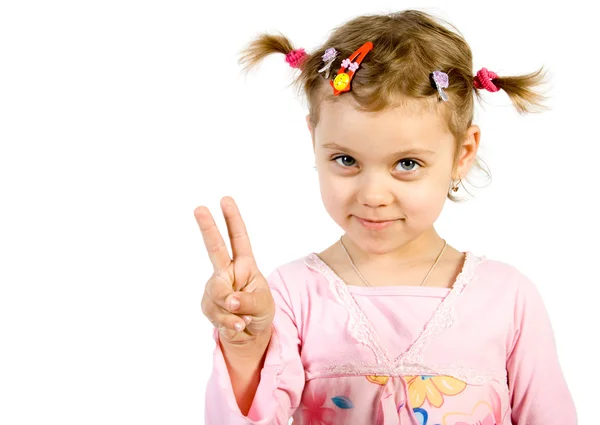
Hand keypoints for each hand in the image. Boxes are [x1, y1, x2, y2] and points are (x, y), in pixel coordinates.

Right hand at [195, 196, 274, 344]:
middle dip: (208, 228)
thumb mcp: (263, 305)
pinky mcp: (207, 305)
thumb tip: (230, 301)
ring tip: (245, 319)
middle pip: (215, 248)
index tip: (225, 200)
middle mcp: (227, 272)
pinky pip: (216, 314)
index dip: (232, 219)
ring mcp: (215, 288)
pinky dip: (230, 323)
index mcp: (245, 265)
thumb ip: (248, 301)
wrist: (248, 335)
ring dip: (234, 311)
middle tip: (199, 208)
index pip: (239, 239)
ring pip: (218, 294)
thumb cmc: (259, 311)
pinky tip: (237, 325)